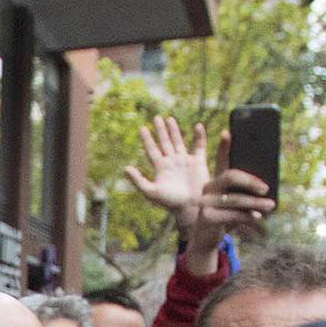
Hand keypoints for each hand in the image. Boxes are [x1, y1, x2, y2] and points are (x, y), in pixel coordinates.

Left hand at [124, 116, 209, 232]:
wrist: (191, 208)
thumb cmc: (171, 203)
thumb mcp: (152, 192)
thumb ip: (138, 180)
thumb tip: (125, 168)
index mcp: (161, 168)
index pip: (152, 150)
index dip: (147, 139)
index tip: (142, 128)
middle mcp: (173, 163)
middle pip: (165, 143)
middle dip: (160, 131)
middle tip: (156, 118)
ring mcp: (185, 162)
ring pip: (179, 142)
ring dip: (174, 131)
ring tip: (170, 119)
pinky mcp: (198, 163)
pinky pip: (199, 147)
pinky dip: (200, 136)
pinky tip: (198, 126)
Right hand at [184, 132, 274, 271]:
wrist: (207, 240)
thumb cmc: (225, 218)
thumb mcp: (236, 204)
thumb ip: (246, 193)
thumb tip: (266, 188)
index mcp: (216, 179)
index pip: (221, 159)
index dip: (224, 146)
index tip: (228, 132)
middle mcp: (208, 187)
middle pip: (230, 176)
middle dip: (250, 180)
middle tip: (266, 187)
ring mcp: (206, 202)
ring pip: (234, 198)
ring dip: (255, 202)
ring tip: (271, 205)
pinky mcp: (207, 217)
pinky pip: (232, 214)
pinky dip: (248, 216)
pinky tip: (258, 216)